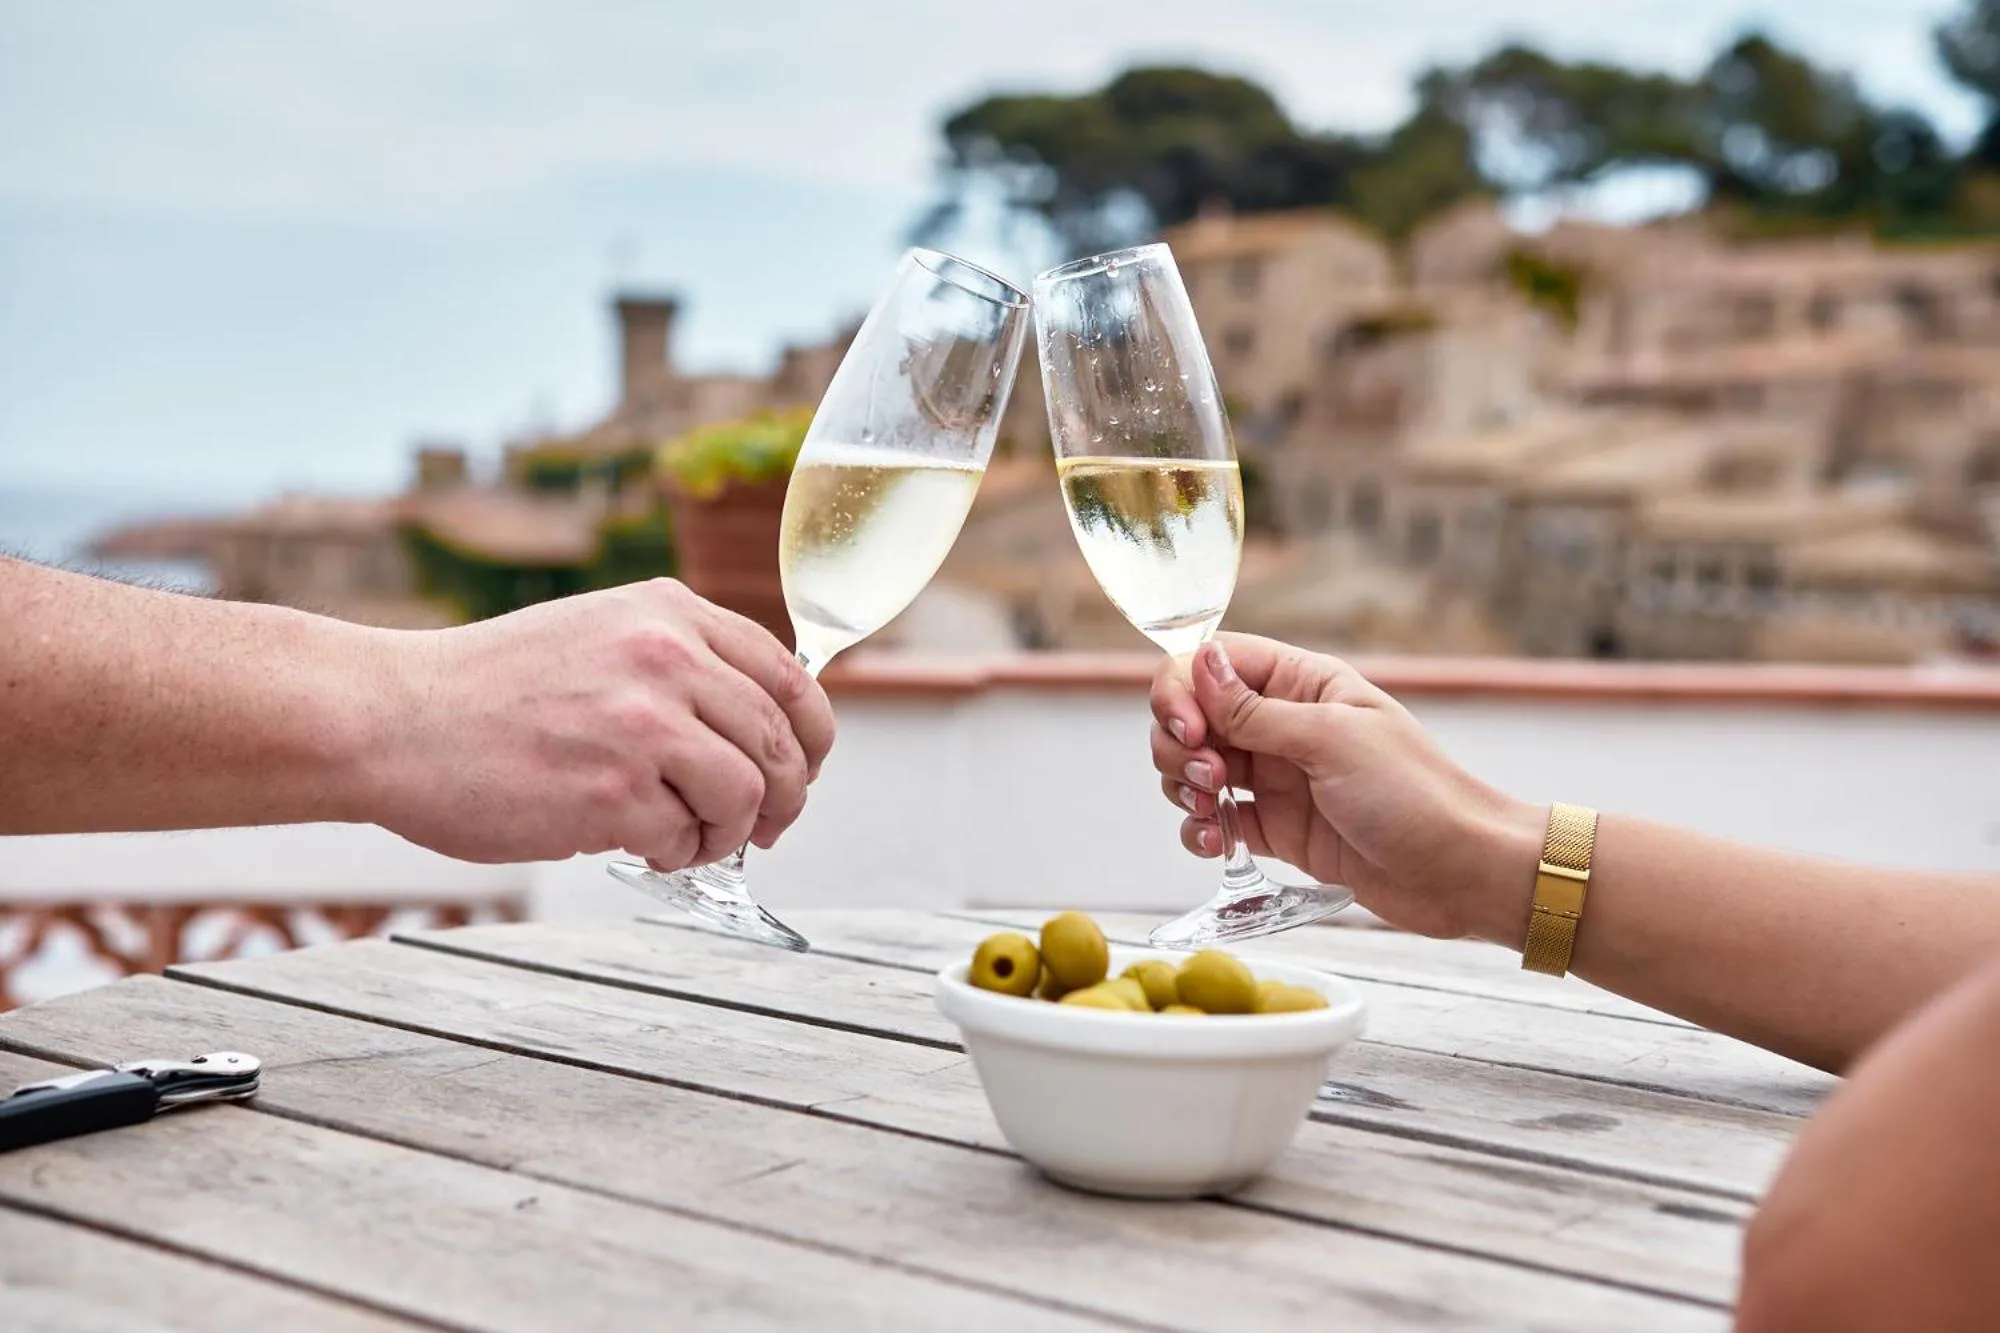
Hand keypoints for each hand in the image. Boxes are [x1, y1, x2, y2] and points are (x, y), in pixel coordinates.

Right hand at [360, 579, 835, 867]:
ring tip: (685, 837)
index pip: (789, 676)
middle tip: (762, 826)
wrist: (390, 718)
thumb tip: (762, 726)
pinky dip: (674, 853)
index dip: (811, 734)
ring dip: (729, 831)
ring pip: (750, 794)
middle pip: (782, 742)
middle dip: (783, 797)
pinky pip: (688, 838)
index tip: (804, 767)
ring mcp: (643, 724)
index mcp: (669, 612)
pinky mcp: (614, 792)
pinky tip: (632, 842)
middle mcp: (667, 657)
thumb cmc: (490, 691)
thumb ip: (679, 662)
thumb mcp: (600, 635)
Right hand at [1148, 633, 1539, 942]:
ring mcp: (1277, 777)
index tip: (1188, 731)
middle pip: (1192, 716)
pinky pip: (1214, 819)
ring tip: (1211, 815)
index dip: (1182, 690)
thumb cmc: (1414, 794)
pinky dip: (1200, 829)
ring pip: (1194, 768)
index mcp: (1301, 683)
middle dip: (1179, 745)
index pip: (1212, 662)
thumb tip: (1199, 662)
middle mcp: (1281, 723)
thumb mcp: (1331, 740)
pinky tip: (1215, 843)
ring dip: (1184, 789)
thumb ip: (1254, 710)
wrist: (1461, 871)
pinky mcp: (1276, 828)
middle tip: (1209, 778)